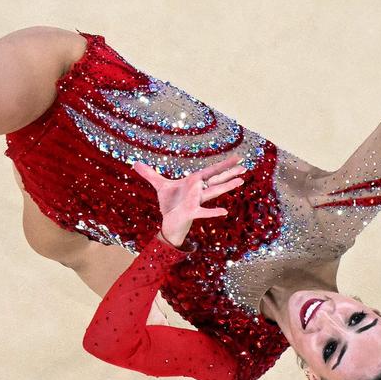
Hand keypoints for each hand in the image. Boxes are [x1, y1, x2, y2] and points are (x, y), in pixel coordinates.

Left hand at [132, 153, 247, 246]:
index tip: (238, 157)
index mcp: (195, 182)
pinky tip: (224, 211)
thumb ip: (149, 173)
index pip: (211, 170)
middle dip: (230, 172)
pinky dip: (213, 212)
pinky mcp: (191, 212)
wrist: (169, 222)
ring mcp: (196, 201)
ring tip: (241, 181)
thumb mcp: (159, 186)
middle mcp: (199, 190)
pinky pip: (203, 211)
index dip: (224, 164)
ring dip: (226, 186)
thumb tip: (135, 163)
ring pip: (214, 192)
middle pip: (216, 179)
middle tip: (245, 166)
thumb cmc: (170, 204)